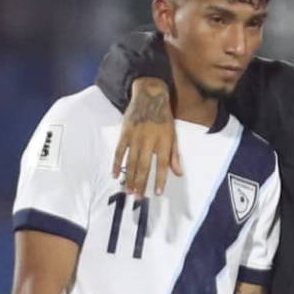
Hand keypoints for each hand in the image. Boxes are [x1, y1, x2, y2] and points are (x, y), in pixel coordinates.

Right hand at [114, 77, 180, 196]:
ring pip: (131, 161)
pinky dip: (116, 164)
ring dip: (129, 177)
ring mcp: (136, 137)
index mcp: (164, 141)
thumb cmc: (164, 118)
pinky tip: (114, 174)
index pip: (162, 164)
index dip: (160, 179)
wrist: (150, 96)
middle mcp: (149, 140)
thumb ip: (174, 155)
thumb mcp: (173, 134)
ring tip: (128, 191)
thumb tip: (179, 173)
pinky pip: (119, 151)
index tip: (157, 193)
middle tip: (138, 198)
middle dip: (141, 183)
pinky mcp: (125, 133)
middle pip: (144, 166)